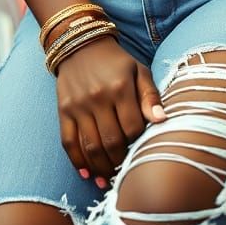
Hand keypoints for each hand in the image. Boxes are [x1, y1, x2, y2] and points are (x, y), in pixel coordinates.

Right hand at [54, 36, 166, 187]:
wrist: (81, 45)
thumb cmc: (117, 62)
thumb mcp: (139, 71)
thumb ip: (150, 96)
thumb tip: (162, 121)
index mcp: (120, 87)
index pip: (132, 128)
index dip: (138, 144)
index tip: (141, 149)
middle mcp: (98, 97)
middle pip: (111, 142)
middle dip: (120, 162)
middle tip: (126, 171)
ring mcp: (78, 106)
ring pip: (90, 147)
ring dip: (101, 168)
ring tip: (109, 179)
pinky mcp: (63, 111)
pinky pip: (68, 143)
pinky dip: (77, 162)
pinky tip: (87, 173)